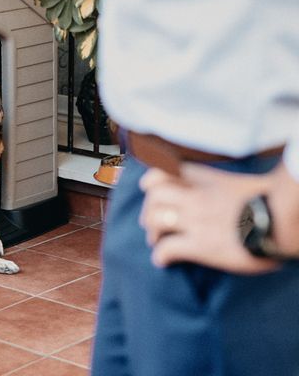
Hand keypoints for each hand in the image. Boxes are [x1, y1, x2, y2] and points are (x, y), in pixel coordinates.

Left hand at [139, 163, 278, 273]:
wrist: (284, 219)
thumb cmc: (276, 203)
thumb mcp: (248, 185)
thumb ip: (231, 187)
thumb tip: (240, 197)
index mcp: (210, 180)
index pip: (171, 171)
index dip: (154, 180)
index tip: (148, 187)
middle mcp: (197, 197)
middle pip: (155, 194)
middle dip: (148, 209)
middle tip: (152, 223)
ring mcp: (197, 220)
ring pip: (156, 218)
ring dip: (152, 232)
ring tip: (155, 242)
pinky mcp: (201, 245)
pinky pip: (168, 248)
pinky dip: (160, 256)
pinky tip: (162, 262)